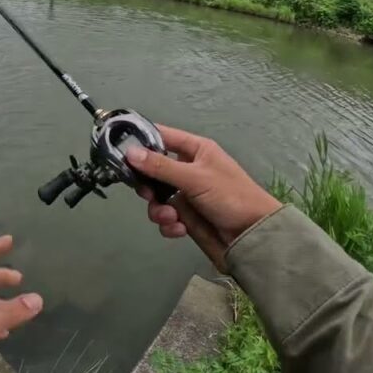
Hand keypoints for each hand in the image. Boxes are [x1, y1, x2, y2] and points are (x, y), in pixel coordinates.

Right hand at [126, 125, 281, 270]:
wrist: (253, 236)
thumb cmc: (230, 196)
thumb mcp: (195, 178)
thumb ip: (161, 166)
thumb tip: (129, 152)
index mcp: (195, 150)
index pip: (161, 136)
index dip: (141, 141)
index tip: (118, 150)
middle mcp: (188, 169)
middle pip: (153, 170)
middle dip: (148, 185)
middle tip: (147, 194)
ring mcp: (186, 194)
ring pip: (157, 197)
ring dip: (158, 209)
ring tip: (171, 217)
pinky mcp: (186, 216)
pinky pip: (165, 217)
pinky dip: (169, 224)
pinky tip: (179, 229)